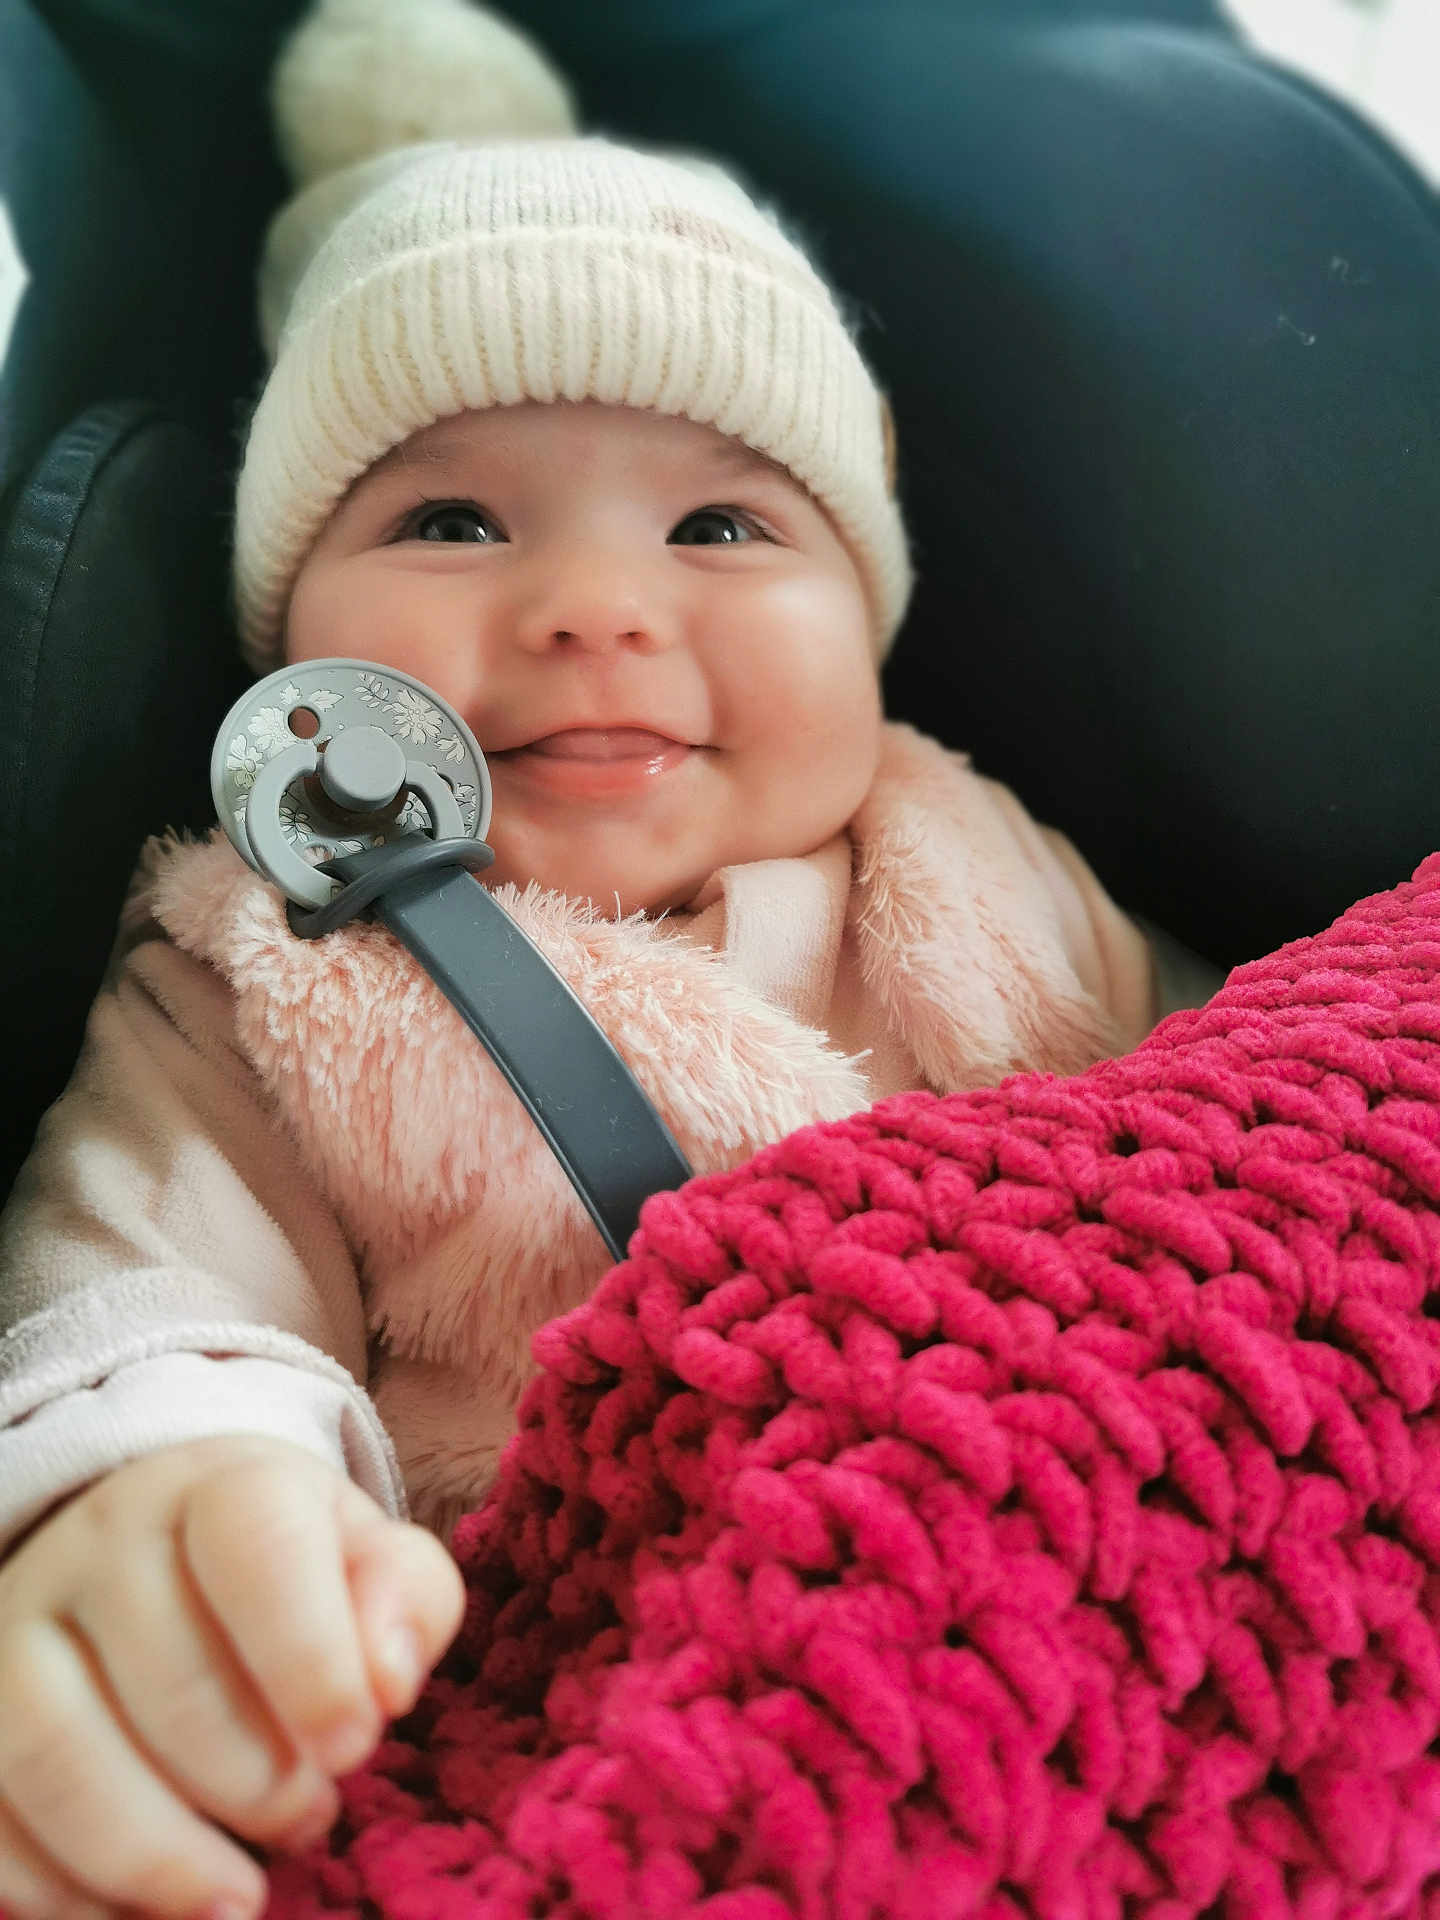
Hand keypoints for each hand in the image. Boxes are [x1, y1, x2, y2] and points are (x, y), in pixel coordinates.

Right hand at [0, 1434, 463, 1917]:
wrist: (161, 1537)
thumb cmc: (290, 1571)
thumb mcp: (368, 1557)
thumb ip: (403, 1600)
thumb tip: (388, 1682)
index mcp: (222, 1486)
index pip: (256, 1545)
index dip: (310, 1657)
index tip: (355, 1746)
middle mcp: (105, 1540)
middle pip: (164, 1672)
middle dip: (251, 1778)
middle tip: (309, 1819)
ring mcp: (20, 1619)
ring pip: (55, 1752)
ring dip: (152, 1854)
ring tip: (236, 1899)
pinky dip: (64, 1892)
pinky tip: (145, 1914)